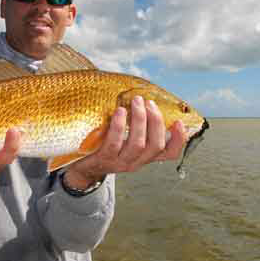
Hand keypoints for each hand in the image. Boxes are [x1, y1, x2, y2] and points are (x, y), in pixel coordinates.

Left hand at [64, 96, 185, 188]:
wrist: (80, 164)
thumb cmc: (104, 143)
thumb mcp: (124, 137)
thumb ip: (137, 124)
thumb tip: (146, 96)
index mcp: (144, 156)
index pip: (169, 153)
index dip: (179, 139)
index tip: (180, 122)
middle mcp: (135, 162)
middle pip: (155, 145)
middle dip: (155, 121)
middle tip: (148, 102)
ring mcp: (120, 163)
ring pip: (138, 144)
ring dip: (139, 120)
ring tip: (136, 101)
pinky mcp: (103, 159)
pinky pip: (114, 143)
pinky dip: (119, 126)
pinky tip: (119, 111)